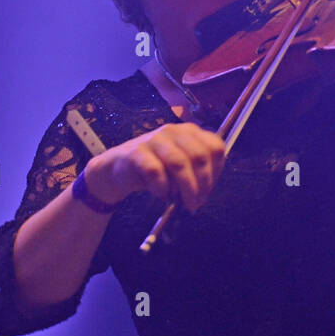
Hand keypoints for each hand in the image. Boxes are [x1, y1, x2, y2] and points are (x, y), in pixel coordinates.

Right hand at [84, 123, 226, 211]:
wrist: (118, 169)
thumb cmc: (155, 168)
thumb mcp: (180, 167)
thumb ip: (196, 173)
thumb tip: (205, 193)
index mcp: (189, 132)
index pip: (215, 147)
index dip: (216, 171)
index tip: (208, 190)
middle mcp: (173, 131)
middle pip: (199, 156)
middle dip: (202, 184)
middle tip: (196, 203)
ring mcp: (154, 139)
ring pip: (179, 164)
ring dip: (185, 189)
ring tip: (182, 204)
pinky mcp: (136, 153)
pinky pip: (155, 172)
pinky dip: (163, 188)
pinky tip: (162, 195)